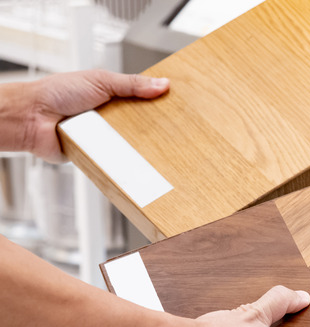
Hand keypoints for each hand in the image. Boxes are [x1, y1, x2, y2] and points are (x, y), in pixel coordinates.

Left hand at [16, 69, 168, 162]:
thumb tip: (162, 84)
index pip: (142, 100)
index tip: (176, 107)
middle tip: (172, 130)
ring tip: (157, 148)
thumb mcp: (100, 80)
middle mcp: (109, 117)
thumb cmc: (56, 93)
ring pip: (131, 144)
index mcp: (112, 96)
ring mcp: (104, 136)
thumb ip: (132, 84)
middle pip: (141, 124)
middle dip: (154, 128)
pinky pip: (117, 159)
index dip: (158, 104)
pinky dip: (124, 160)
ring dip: (139, 145)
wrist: (32, 118)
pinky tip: (136, 161)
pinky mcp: (97, 154)